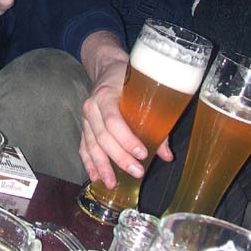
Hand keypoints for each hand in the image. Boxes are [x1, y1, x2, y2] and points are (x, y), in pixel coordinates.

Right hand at [78, 32, 174, 187]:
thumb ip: (156, 122)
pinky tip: (95, 178)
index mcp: (106, 95)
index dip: (127, 139)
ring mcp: (85, 118)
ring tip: (112, 183)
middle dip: (119, 157)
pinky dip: (89, 163)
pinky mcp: (84, 126)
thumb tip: (167, 155)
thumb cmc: (127, 79)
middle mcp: (91, 107)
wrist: (107, 67)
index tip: (142, 153)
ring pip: (90, 144)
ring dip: (102, 166)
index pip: (113, 121)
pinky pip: (83, 147)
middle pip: (102, 136)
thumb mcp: (142, 92)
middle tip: (136, 171)